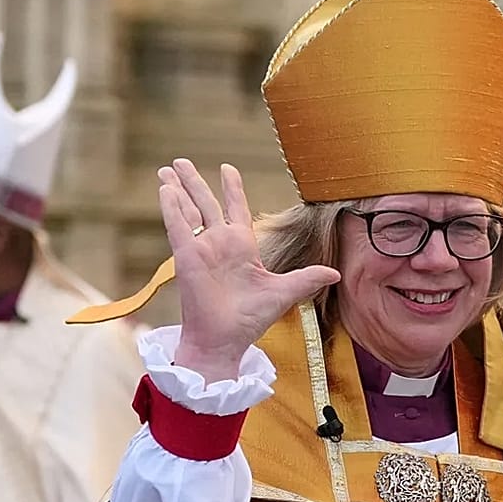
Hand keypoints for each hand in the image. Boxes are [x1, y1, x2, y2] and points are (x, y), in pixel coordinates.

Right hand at [160, 159, 340, 381]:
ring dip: (178, 189)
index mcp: (242, 248)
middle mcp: (220, 244)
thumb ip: (307, 278)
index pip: (237, 209)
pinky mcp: (187, 257)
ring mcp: (202, 249)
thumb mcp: (283, 293)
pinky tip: (166, 188)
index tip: (227, 168)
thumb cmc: (250, 320)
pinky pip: (178, 227)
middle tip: (181, 160)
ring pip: (188, 210)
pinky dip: (172, 207)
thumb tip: (336, 273)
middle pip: (206, 204)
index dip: (232, 189)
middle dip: (194, 182)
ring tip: (167, 167)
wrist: (225, 340)